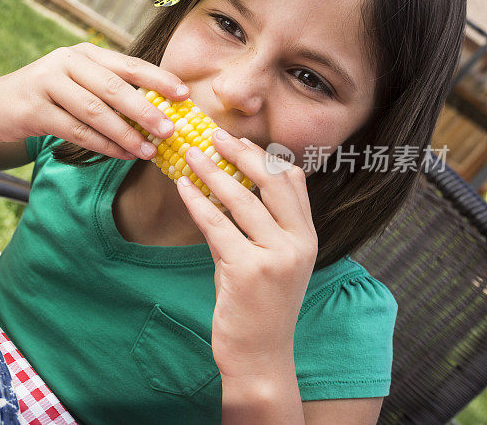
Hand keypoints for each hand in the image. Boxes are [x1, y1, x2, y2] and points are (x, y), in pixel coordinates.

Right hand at [0, 43, 188, 159]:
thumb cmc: (45, 96)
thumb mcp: (75, 82)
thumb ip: (108, 89)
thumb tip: (157, 110)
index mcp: (83, 53)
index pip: (128, 64)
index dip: (158, 79)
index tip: (184, 94)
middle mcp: (66, 62)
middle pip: (114, 87)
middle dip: (146, 110)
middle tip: (170, 129)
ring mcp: (47, 84)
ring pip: (95, 112)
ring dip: (126, 134)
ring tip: (148, 150)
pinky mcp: (34, 110)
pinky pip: (76, 131)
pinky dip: (102, 145)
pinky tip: (121, 155)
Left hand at [175, 130, 317, 378]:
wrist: (260, 356)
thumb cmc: (257, 306)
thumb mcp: (264, 260)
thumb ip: (252, 226)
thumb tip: (224, 185)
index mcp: (307, 237)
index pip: (291, 182)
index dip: (263, 155)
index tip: (239, 139)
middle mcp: (298, 243)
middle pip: (270, 182)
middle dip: (240, 153)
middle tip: (213, 134)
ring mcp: (276, 257)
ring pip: (240, 200)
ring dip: (211, 171)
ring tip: (190, 154)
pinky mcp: (248, 271)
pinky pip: (216, 225)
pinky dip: (196, 201)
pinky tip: (182, 186)